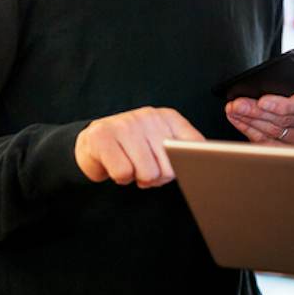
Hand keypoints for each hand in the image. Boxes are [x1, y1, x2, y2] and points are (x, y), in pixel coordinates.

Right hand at [75, 107, 203, 186]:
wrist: (91, 143)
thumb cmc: (132, 148)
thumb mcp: (160, 144)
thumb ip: (182, 152)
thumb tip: (201, 167)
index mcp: (168, 117)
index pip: (194, 145)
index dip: (188, 166)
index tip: (184, 170)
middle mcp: (148, 117)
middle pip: (169, 168)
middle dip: (156, 178)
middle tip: (144, 169)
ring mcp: (124, 124)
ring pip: (147, 173)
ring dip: (136, 178)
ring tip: (130, 166)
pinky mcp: (102, 137)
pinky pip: (123, 173)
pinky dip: (120, 178)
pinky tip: (115, 165)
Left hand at [225, 85, 293, 147]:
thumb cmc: (289, 88)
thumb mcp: (287, 81)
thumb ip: (277, 85)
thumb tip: (255, 90)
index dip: (279, 104)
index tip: (261, 101)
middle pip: (282, 120)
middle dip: (255, 111)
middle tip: (237, 105)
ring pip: (273, 132)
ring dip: (248, 120)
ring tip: (234, 111)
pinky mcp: (293, 151)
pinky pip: (268, 144)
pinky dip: (249, 131)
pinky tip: (239, 122)